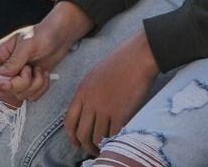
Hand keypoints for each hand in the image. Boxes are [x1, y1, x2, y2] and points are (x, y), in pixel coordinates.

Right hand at [0, 2, 88, 105]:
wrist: (61, 36)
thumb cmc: (44, 33)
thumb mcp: (28, 43)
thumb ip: (14, 60)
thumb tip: (0, 74)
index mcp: (1, 53)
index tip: (9, 82)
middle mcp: (7, 66)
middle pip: (3, 88)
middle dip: (20, 84)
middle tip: (30, 70)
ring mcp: (19, 76)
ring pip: (19, 94)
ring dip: (33, 85)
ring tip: (39, 70)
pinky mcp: (31, 82)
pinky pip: (31, 96)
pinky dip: (41, 88)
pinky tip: (43, 74)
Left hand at [64, 30, 159, 157]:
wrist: (138, 57)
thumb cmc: (120, 61)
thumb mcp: (95, 74)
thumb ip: (89, 93)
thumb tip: (88, 110)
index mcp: (82, 91)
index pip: (69, 121)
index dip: (72, 136)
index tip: (76, 143)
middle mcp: (90, 102)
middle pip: (82, 133)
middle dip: (86, 146)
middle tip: (92, 149)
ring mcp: (105, 109)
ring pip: (98, 137)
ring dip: (101, 146)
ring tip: (106, 147)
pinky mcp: (120, 114)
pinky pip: (113, 134)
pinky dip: (114, 140)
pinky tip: (117, 140)